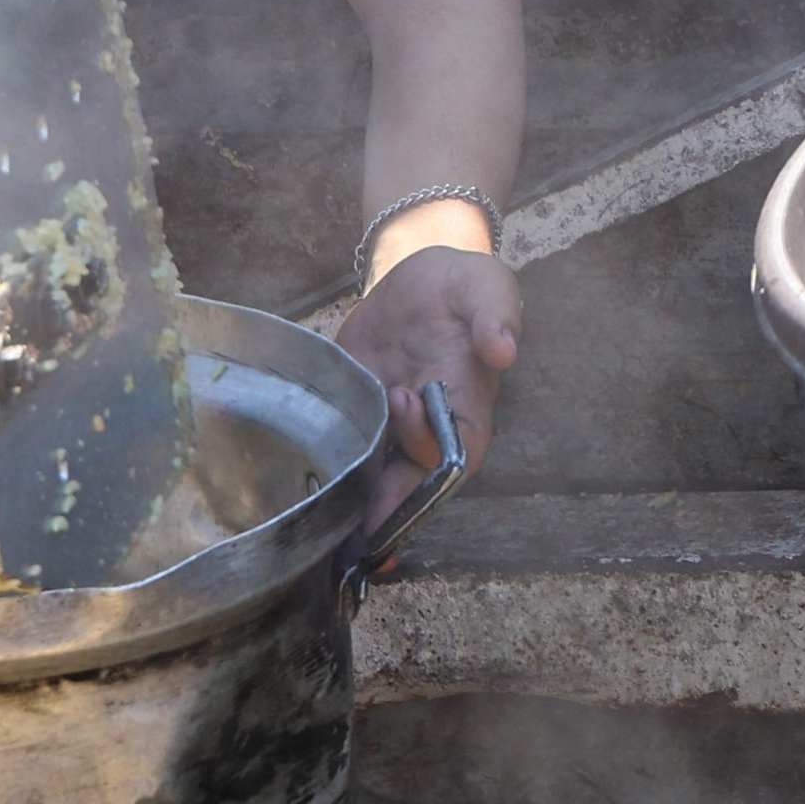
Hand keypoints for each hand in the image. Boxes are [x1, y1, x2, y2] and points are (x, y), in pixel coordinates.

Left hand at [338, 230, 518, 522]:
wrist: (421, 282)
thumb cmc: (466, 288)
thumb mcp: (487, 288)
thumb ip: (495, 316)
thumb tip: (503, 350)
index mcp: (468, 402)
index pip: (459, 449)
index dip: (432, 450)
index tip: (404, 403)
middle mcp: (430, 427)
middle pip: (414, 480)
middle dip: (386, 503)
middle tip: (350, 505)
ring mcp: (390, 427)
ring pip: (379, 479)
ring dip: (356, 503)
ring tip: (324, 521)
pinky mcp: (355, 418)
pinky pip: (347, 455)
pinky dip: (329, 476)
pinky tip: (301, 496)